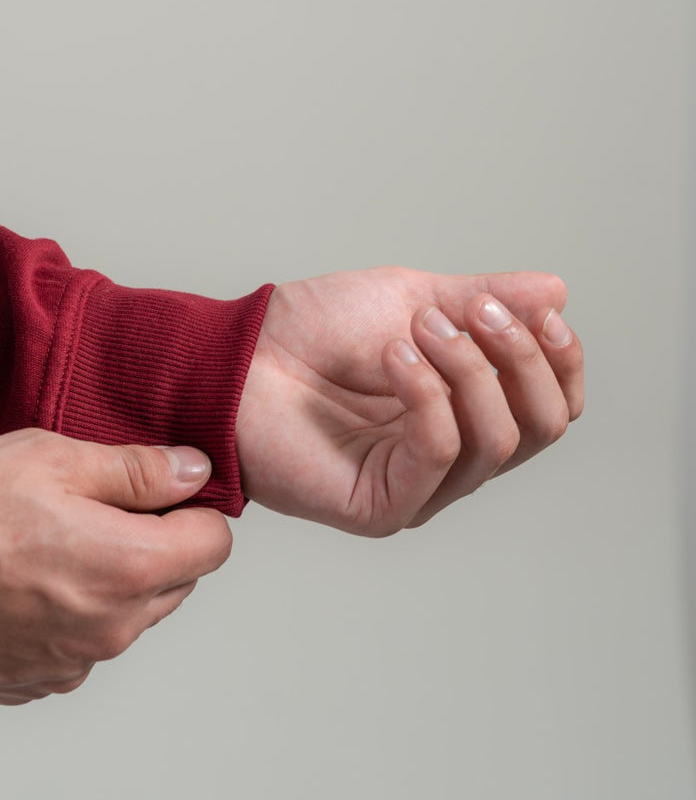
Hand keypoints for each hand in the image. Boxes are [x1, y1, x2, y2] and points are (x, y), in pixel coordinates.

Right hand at [0, 429, 230, 704]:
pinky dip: (63, 616)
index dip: (188, 508)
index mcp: (128, 569)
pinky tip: (12, 582)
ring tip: (37, 542)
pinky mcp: (30, 685)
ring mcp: (70, 666)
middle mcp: (111, 631)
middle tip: (84, 507)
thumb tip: (195, 472)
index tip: (149, 489)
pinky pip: (76, 647)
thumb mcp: (49, 458)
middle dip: (150, 544)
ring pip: (125, 616)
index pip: (214, 544)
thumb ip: (136, 470)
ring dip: (105, 581)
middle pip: (174, 583)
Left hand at [235, 268, 583, 534]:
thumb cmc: (313, 331)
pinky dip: (430, 398)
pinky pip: (438, 456)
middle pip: (540, 429)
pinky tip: (396, 357)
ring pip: (495, 441)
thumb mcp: (413, 297)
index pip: (552, 407)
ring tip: (418, 328)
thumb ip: (485, 300)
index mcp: (468, 413)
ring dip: (470, 369)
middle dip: (523, 360)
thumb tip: (557, 292)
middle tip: (478, 312)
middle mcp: (452, 458)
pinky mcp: (381, 508)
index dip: (561, 360)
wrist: (238, 354)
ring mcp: (419, 488)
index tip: (542, 313)